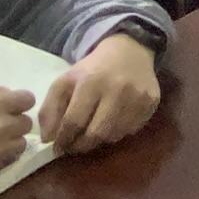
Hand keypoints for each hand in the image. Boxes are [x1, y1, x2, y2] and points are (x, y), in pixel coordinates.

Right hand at [0, 83, 34, 198]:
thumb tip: (6, 93)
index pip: (26, 99)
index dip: (18, 103)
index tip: (8, 107)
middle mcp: (0, 127)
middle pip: (26, 122)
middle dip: (14, 122)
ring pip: (20, 143)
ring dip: (10, 142)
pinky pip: (9, 161)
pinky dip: (2, 158)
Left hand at [41, 33, 164, 153]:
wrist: (130, 50)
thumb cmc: (93, 68)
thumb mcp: (66, 81)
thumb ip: (50, 108)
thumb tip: (47, 139)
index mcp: (91, 81)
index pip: (74, 120)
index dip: (63, 139)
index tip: (57, 147)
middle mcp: (117, 89)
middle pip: (96, 133)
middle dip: (81, 145)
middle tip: (73, 147)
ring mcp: (137, 97)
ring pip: (114, 136)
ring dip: (99, 140)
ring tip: (91, 134)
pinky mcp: (151, 103)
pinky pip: (131, 130)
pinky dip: (118, 133)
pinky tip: (111, 123)